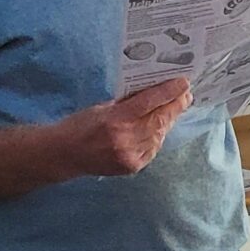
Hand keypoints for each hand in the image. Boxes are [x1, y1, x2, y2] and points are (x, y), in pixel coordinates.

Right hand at [69, 78, 190, 176]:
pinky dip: (157, 137)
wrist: (64, 154)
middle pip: (160, 119)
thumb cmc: (80, 125)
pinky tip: (157, 129)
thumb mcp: (102, 107)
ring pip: (159, 135)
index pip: (150, 102)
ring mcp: (130, 155)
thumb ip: (127, 103)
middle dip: (175, 106)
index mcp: (116, 118)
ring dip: (168, 121)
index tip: (184, 83)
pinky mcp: (132, 167)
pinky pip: (153, 149)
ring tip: (173, 109)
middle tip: (185, 95)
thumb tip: (153, 93)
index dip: (170, 92)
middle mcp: (126, 138)